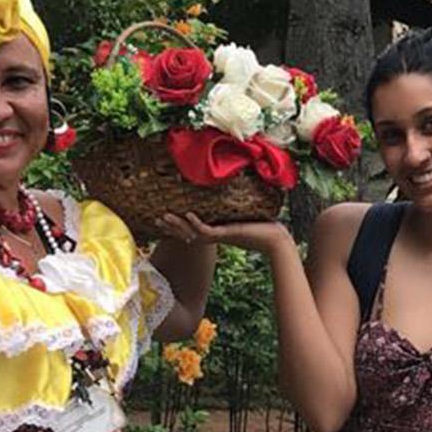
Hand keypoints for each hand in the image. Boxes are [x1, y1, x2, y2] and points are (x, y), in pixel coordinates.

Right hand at [156, 212, 292, 254]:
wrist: (275, 240)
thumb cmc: (263, 228)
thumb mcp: (244, 215)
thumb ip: (235, 208)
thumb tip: (234, 190)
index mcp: (217, 233)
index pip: (191, 231)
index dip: (177, 227)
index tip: (162, 220)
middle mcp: (216, 237)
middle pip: (187, 234)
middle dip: (171, 227)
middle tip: (155, 219)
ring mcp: (220, 236)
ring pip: (192, 233)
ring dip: (178, 225)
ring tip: (164, 216)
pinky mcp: (228, 234)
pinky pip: (208, 230)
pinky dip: (197, 223)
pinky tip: (188, 214)